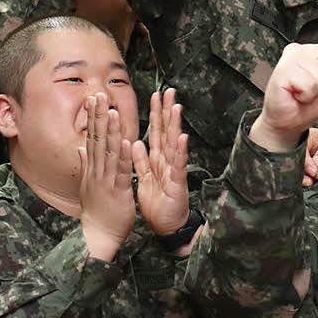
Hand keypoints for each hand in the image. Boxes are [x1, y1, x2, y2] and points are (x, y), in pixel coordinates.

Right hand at [76, 93, 135, 261]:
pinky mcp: (118, 191)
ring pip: (109, 152)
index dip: (93, 118)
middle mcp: (97, 171)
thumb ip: (85, 164)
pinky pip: (122, 171)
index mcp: (92, 168)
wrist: (98, 234)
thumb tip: (80, 148)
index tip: (93, 99)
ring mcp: (106, 180)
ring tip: (112, 111)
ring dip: (111, 131)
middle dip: (98, 117)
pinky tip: (127, 141)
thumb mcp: (88, 184)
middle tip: (98, 94)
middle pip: (97, 139)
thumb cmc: (97, 210)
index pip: (92, 138)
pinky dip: (124, 156)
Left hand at [133, 89, 190, 239]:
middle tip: (169, 91)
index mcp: (157, 160)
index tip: (155, 95)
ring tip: (176, 107)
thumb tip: (135, 142)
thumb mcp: (145, 178)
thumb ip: (141, 160)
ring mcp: (174, 171)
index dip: (156, 114)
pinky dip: (179, 152)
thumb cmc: (158, 202)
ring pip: (173, 144)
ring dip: (175, 125)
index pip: (156, 132)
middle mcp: (167, 162)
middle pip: (167, 132)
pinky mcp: (177, 183)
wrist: (166, 226)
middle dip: (167, 112)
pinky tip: (181, 138)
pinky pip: (178, 165)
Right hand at [251, 43, 317, 152]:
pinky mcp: (282, 71)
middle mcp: (299, 50)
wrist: (289, 121)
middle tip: (309, 88)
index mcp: (312, 51)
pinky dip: (305, 95)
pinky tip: (295, 94)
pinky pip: (308, 84)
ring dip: (313, 90)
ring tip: (302, 92)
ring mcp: (289, 59)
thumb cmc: (308, 104)